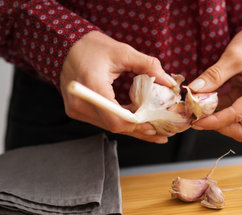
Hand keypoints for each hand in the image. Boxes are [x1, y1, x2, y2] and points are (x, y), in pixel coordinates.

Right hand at [60, 30, 175, 142]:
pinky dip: (123, 122)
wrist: (66, 47)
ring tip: (156, 131)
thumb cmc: (92, 47)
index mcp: (91, 84)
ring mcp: (77, 109)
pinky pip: (105, 121)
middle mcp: (80, 102)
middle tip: (162, 134)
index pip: (114, 117)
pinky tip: (139, 124)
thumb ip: (148, 66)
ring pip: (110, 126)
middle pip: (114, 125)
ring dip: (133, 128)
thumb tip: (168, 82)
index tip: (154, 126)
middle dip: (139, 130)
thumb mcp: (123, 52)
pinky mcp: (79, 111)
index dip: (136, 125)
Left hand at [188, 28, 241, 141]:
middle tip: (197, 118)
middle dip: (219, 127)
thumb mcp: (234, 55)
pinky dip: (218, 112)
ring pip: (237, 126)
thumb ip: (214, 75)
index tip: (196, 121)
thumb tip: (194, 91)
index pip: (238, 116)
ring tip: (198, 111)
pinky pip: (232, 114)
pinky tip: (204, 104)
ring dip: (217, 121)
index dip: (215, 122)